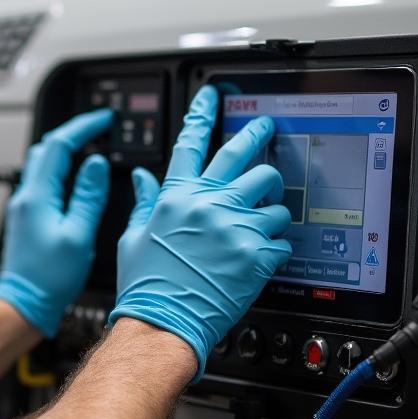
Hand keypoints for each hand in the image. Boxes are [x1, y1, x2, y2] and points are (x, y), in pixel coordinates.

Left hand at [0, 110, 113, 336]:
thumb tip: (95, 165)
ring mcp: (23, 206)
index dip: (82, 127)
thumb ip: (88, 196)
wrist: (24, 303)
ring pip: (42, 164)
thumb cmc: (47, 278)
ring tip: (89, 147)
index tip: (102, 119)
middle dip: (72, 133)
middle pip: (45, 148)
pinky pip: (42, 181)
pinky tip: (74, 179)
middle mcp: (25, 196)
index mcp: (37, 195)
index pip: (58, 145)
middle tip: (96, 128)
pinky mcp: (26, 217)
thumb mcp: (78, 235)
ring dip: (64, 150)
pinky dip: (60, 170)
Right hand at [109, 86, 292, 379]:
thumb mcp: (134, 236)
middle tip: (266, 129)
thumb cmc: (145, 284)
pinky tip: (264, 256)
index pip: (191, 143)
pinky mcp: (256, 254)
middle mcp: (207, 204)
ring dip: (272, 208)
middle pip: (246, 158)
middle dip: (259, 137)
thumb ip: (143, 201)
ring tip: (264, 220)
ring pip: (274, 198)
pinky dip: (278, 247)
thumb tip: (141, 177)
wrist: (162, 322)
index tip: (214, 95)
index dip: (203, 113)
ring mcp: (234, 227)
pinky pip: (283, 239)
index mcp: (175, 196)